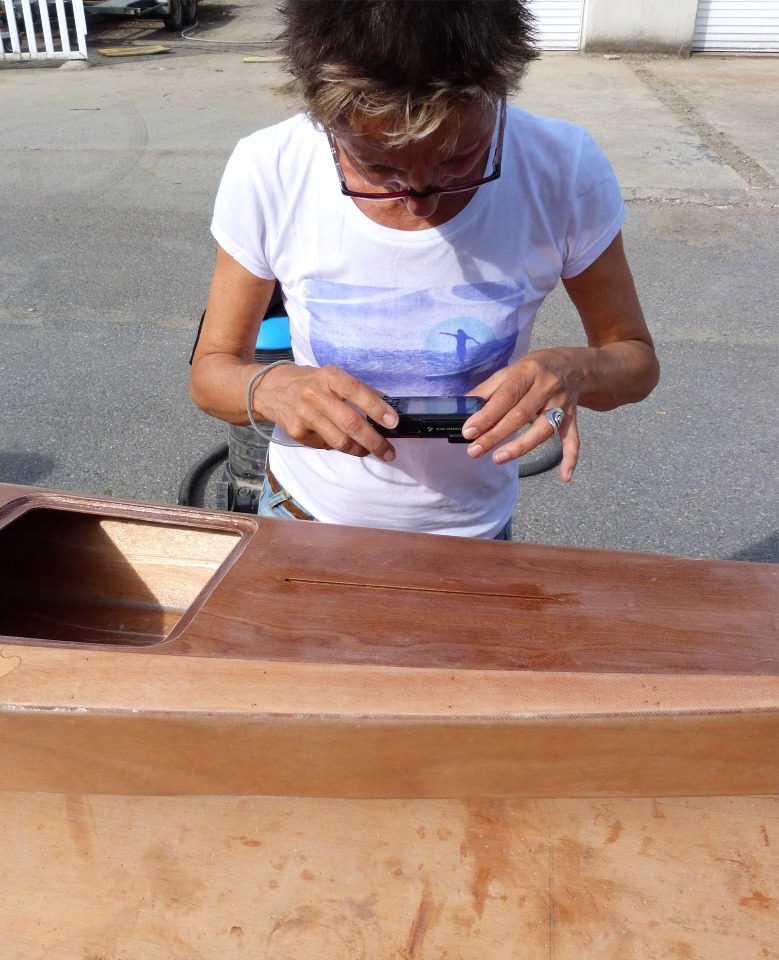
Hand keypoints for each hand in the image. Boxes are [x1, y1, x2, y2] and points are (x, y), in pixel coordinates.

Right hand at [251, 363, 398, 460]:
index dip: (376, 407)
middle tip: (389, 452)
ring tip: (372, 452)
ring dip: (360, 450)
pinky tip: (342, 442)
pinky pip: (326, 445)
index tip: (393, 422)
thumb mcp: (330, 377)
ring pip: (340, 441)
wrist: (270, 391)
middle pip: (350, 422)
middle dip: (374, 441)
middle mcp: (314, 394)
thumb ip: (354, 391)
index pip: (355, 390)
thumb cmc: (311, 383)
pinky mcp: (297, 433)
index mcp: (328, 376)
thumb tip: (385, 413)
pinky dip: (339, 447)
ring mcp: (304, 415)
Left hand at [462, 349, 580, 481]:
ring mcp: (562, 405)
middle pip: (521, 415)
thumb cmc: (533, 370)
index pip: (506, 397)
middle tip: (475, 450)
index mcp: (528, 372)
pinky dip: (570, 458)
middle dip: (495, 435)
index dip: (486, 416)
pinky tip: (565, 476)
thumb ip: (488, 389)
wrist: (571, 366)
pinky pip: (573, 439)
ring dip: (520, 447)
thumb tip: (464, 407)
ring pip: (543, 430)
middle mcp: (547, 388)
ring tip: (497, 459)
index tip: (468, 432)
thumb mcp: (510, 370)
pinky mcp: (572, 419)